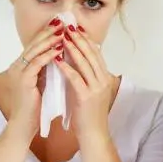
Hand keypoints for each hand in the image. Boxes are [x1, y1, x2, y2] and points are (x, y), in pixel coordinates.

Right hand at [3, 19, 65, 140]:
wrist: (24, 124)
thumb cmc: (34, 106)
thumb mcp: (42, 83)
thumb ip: (46, 70)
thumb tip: (60, 57)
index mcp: (23, 66)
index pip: (36, 45)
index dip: (47, 34)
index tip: (61, 25)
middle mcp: (18, 66)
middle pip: (34, 44)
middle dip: (48, 32)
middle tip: (62, 22)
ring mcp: (19, 73)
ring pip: (34, 51)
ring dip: (49, 40)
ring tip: (62, 32)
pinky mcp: (23, 81)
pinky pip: (35, 64)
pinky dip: (47, 56)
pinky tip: (58, 49)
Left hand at [54, 22, 117, 142]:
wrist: (94, 134)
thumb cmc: (89, 115)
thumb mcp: (91, 92)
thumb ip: (87, 78)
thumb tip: (77, 64)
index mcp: (105, 79)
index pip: (96, 55)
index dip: (87, 41)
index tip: (77, 29)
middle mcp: (103, 81)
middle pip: (92, 55)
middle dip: (80, 39)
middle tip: (70, 27)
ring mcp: (96, 88)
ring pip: (85, 63)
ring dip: (73, 49)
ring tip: (64, 37)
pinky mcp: (86, 96)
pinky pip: (75, 78)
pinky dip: (66, 67)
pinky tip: (57, 59)